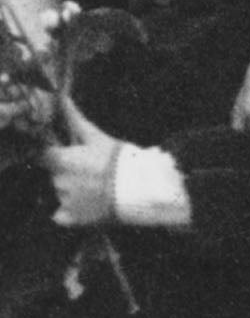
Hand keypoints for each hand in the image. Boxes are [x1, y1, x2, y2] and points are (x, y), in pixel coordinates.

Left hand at [43, 95, 119, 228]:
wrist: (138, 189)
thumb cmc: (119, 158)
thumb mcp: (97, 137)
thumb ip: (75, 119)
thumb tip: (62, 98)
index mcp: (61, 161)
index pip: (43, 155)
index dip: (54, 153)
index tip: (68, 153)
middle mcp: (58, 182)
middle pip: (55, 174)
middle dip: (68, 170)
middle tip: (93, 168)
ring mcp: (63, 202)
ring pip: (62, 192)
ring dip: (73, 188)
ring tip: (98, 185)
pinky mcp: (71, 219)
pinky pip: (63, 214)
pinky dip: (71, 210)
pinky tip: (89, 203)